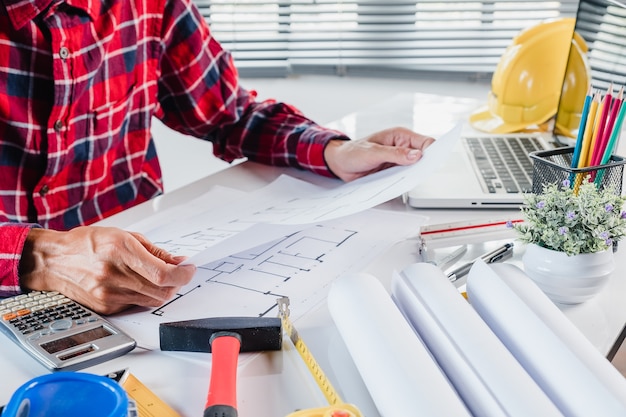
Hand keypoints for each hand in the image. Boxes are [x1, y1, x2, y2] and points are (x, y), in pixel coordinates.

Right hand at [19, 226, 195, 314]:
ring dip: (162, 291)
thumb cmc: (86, 244)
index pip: (162, 273)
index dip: (182, 274)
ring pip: (151, 300)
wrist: (53, 261)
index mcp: (121, 250)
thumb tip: (178, 261)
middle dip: (176, 283)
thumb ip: (154, 251)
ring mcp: (109, 294)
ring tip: (157, 278)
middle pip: (161, 291)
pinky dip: (143, 296)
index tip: (189, 269)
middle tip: (178, 273)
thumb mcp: (123, 236)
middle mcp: (114, 274)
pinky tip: (136, 284)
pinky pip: (136, 305)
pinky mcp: (105, 307)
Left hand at [323, 127, 435, 181]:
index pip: (425, 143)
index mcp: (400, 136)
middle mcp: (402, 148)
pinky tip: (397, 185)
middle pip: (423, 158)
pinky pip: (404, 178)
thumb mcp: (373, 152)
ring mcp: (398, 161)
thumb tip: (416, 155)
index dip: (432, 152)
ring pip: (414, 170)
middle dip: (422, 167)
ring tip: (404, 181)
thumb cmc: (353, 152)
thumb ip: (394, 154)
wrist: (339, 164)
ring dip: (412, 176)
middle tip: (417, 175)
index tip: (430, 163)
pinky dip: (403, 183)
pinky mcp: (393, 172)